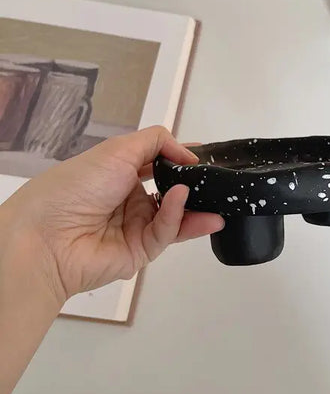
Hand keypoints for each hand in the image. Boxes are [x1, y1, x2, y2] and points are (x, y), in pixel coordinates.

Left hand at [1, 126, 223, 307]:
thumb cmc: (77, 185)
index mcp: (121, 173)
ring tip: (216, 199)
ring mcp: (137, 226)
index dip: (182, 159)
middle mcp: (131, 200)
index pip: (160, 164)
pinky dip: (177, 216)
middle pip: (173, 192)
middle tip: (219, 179)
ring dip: (195, 206)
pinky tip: (183, 200)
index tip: (207, 155)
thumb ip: (158, 142)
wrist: (47, 236)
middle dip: (195, 186)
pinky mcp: (141, 251)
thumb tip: (188, 153)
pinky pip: (166, 232)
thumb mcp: (118, 149)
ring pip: (176, 215)